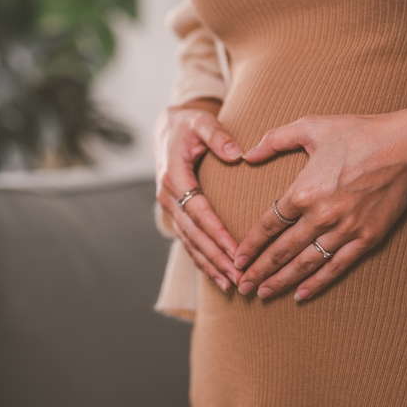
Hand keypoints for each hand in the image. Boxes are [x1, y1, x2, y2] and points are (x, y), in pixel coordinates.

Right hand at [155, 99, 243, 290]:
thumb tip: (238, 154)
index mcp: (174, 176)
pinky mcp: (175, 213)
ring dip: (210, 265)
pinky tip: (218, 276)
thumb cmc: (188, 125)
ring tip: (231, 284)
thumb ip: (218, 136)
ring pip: (189, 242)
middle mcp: (168, 196)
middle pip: (194, 234)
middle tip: (239, 276)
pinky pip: (188, 241)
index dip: (217, 233)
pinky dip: (202, 260)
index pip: (198, 211)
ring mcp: (169, 207)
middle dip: (216, 257)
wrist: (167, 129)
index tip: (237, 250)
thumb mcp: (201, 122)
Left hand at [233, 97, 406, 300]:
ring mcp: (345, 230)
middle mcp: (321, 215)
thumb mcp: (310, 126)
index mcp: (303, 191)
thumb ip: (274, 140)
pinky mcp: (367, 238)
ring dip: (282, 281)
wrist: (406, 147)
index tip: (236, 258)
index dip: (250, 245)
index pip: (268, 225)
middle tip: (241, 285)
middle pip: (281, 251)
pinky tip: (301, 294)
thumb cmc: (358, 133)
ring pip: (306, 263)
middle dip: (258, 270)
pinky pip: (337, 267)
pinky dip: (318, 282)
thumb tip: (247, 154)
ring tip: (263, 293)